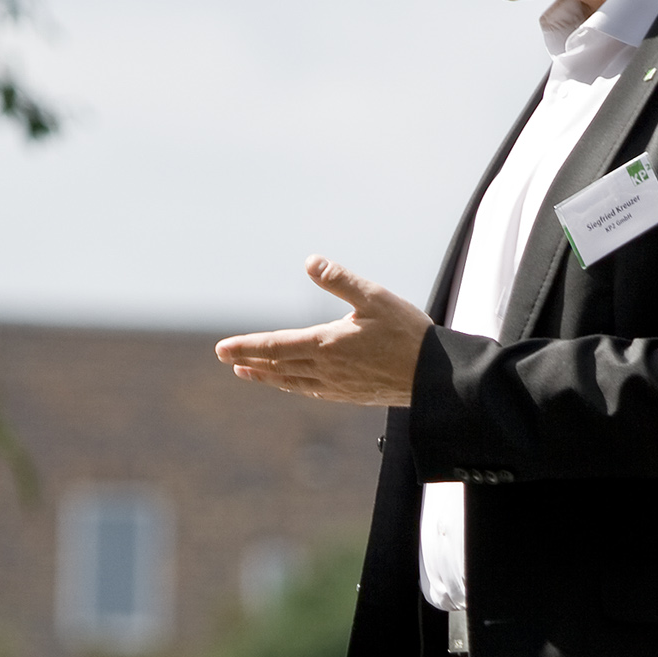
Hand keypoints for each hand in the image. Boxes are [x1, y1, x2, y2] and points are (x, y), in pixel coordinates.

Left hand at [215, 255, 430, 406]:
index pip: (276, 345)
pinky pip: (311, 391)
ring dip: (266, 375)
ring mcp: (337, 386)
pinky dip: (291, 385)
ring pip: (291, 381)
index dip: (246, 346)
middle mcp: (325, 369)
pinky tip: (288, 383)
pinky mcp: (350, 395)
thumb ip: (341, 280)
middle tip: (224, 358)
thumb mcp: (375, 298)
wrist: (436, 377)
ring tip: (246, 372)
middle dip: (249, 360)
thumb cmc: (408, 333)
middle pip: (277, 365)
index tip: (221, 348)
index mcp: (327, 344)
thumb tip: (311, 261)